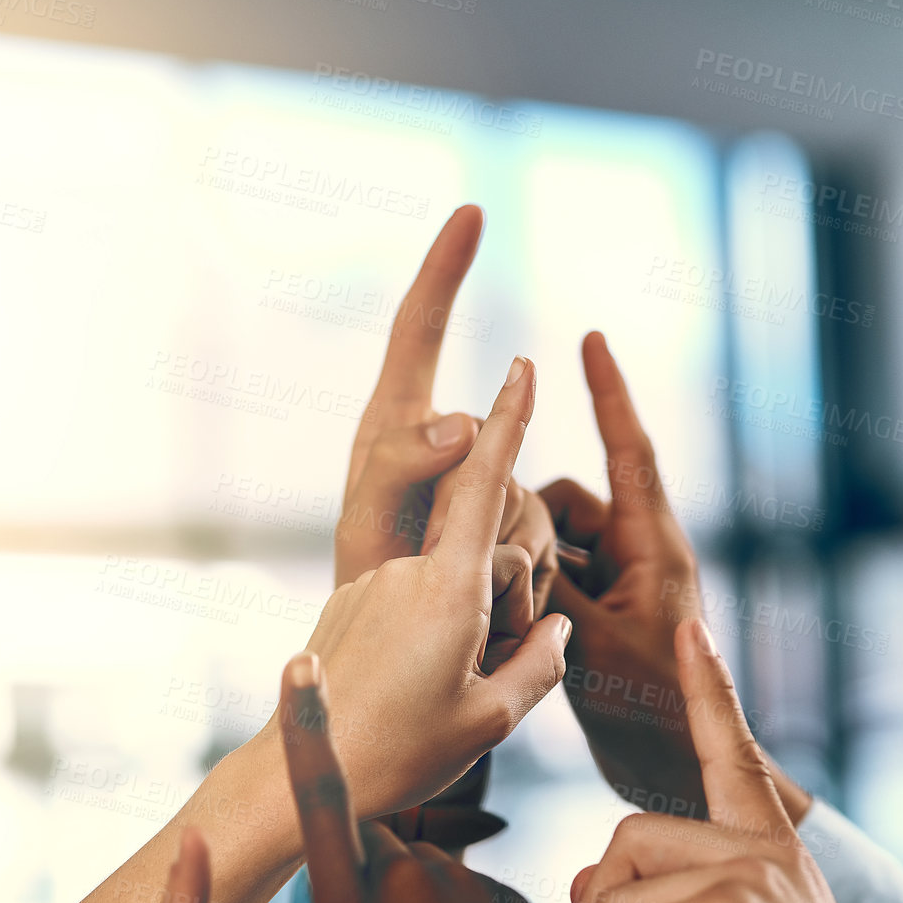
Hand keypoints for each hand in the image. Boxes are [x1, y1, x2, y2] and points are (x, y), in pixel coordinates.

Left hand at [293, 357, 571, 818]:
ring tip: (448, 693)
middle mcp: (408, 574)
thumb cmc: (402, 756)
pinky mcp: (355, 604)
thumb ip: (540, 665)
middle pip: (487, 556)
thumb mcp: (490, 721)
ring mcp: (376, 586)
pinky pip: (417, 599)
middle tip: (491, 671)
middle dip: (507, 600)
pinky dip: (435, 635)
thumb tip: (558, 628)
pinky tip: (412, 690)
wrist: (302, 778)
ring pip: (453, 582)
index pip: (486, 486)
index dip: (508, 422)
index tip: (524, 365)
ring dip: (470, 629)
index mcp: (446, 590)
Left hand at [336, 203, 555, 614]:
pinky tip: (487, 627)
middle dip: (488, 510)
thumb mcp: (371, 533)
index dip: (443, 269)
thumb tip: (462, 416)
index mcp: (390, 434)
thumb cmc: (362, 597)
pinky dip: (520, 588)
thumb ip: (402, 469)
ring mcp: (474, 500)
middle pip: (496, 444)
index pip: (417, 331)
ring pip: (527, 502)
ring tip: (459, 614)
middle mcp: (435, 457)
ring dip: (504, 563)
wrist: (375, 692)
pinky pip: (541, 546)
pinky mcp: (504, 539)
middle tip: (453, 565)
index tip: (472, 211)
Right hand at [541, 332, 811, 824]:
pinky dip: (528, 596)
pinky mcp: (597, 616)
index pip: (630, 451)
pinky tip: (511, 634)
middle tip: (517, 585)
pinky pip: (550, 580)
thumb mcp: (597, 645)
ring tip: (523, 625)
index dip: (610, 392)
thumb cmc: (657, 713)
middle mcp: (636, 555)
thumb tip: (506, 536)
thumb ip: (551, 586)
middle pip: (566, 503)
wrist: (681, 775)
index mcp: (654, 547)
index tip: (591, 338)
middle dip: (532, 527)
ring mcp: (617, 586)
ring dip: (526, 570)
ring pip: (549, 544)